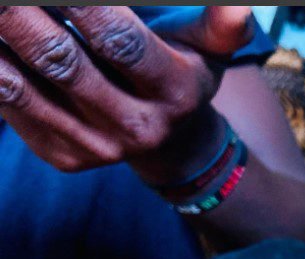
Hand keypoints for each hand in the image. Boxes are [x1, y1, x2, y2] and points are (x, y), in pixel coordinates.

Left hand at [0, 6, 252, 182]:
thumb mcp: (210, 52)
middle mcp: (136, 127)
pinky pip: (12, 110)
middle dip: (24, 18)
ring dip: (0, 43)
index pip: (122, 44)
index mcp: (174, 92)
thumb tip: (239, 6)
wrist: (172, 147)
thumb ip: (220, 27)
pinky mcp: (62, 156)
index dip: (85, 9)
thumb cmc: (185, 78)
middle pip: (64, 62)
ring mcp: (96, 147)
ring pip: (25, 87)